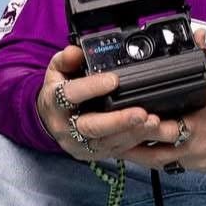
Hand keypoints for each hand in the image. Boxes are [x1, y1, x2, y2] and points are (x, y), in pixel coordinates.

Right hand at [36, 46, 177, 160]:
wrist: (52, 121)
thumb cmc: (58, 93)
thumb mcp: (56, 71)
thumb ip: (66, 59)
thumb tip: (76, 51)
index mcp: (55, 103)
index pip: (71, 95)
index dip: (92, 87)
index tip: (113, 80)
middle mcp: (67, 128)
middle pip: (92, 128)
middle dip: (119, 121)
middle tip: (141, 113)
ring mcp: (82, 144)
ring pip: (109, 143)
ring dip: (133, 133)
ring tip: (153, 122)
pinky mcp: (98, 154)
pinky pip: (120, 152)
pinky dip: (139, 145)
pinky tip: (153, 135)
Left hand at [124, 30, 205, 172]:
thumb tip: (197, 36)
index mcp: (193, 126)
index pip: (157, 127)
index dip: (136, 122)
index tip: (120, 114)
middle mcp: (188, 147)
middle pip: (147, 149)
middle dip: (126, 139)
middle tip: (105, 130)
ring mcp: (188, 160)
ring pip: (152, 161)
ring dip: (133, 152)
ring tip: (113, 142)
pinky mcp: (191, 167)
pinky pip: (165, 164)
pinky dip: (150, 156)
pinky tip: (138, 149)